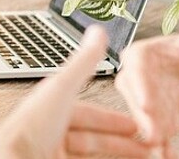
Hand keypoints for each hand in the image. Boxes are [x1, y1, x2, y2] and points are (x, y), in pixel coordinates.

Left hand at [0, 25, 154, 157]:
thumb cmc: (30, 128)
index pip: (87, 113)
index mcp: (51, 108)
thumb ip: (83, 63)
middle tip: (148, 144)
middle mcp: (51, 131)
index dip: (114, 118)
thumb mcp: (62, 88)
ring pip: (92, 154)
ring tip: (146, 157)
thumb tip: (98, 31)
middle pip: (93, 137)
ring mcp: (52, 152)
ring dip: (119, 154)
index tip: (136, 124)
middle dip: (123, 140)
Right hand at [114, 20, 178, 156]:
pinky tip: (167, 155)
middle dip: (142, 117)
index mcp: (140, 54)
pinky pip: (151, 135)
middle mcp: (134, 79)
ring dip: (149, 135)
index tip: (147, 103)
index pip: (135, 67)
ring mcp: (140, 103)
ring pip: (140, 120)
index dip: (140, 85)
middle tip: (153, 132)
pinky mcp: (151, 122)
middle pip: (133, 98)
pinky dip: (159, 147)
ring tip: (160, 148)